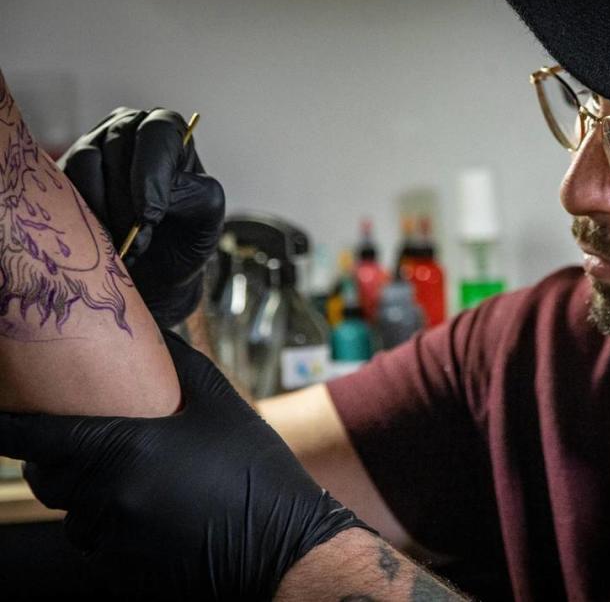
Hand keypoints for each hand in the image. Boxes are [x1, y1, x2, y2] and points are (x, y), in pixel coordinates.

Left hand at [0, 332, 372, 600]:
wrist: (286, 547)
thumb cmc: (257, 474)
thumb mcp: (224, 406)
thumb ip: (180, 365)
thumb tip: (152, 330)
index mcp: (129, 451)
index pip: (40, 438)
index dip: (8, 427)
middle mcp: (112, 499)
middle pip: (53, 479)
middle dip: (61, 462)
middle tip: (91, 447)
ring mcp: (116, 542)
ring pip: (75, 517)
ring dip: (93, 500)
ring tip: (143, 486)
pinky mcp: (125, 574)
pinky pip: (101, 548)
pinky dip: (117, 531)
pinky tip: (159, 519)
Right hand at [58, 108, 224, 326]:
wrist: (154, 270)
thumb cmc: (184, 236)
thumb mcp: (207, 218)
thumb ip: (199, 195)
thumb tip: (169, 186)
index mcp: (170, 132)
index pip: (158, 132)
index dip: (152, 174)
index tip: (150, 216)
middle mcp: (129, 127)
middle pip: (119, 146)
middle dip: (128, 201)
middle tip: (138, 241)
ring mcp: (93, 144)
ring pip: (88, 161)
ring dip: (104, 208)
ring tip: (122, 244)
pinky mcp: (66, 169)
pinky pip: (65, 181)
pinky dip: (82, 212)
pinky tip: (100, 238)